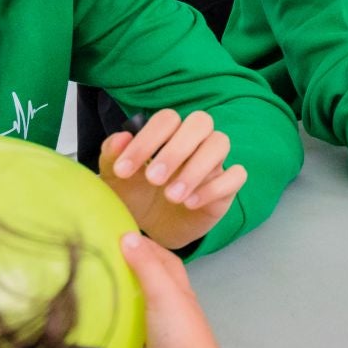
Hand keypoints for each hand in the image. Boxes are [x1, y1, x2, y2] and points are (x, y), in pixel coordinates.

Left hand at [101, 109, 248, 250]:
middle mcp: (195, 141)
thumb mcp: (116, 180)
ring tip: (172, 196)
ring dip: (196, 168)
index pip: (166, 119)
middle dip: (176, 149)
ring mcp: (214, 162)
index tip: (123, 170)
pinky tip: (191, 203)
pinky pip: (236, 175)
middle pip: (200, 122)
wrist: (153, 228)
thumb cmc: (136, 195)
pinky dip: (215, 187)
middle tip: (153, 180)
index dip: (146, 140)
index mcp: (168, 133)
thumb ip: (112, 156)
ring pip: (220, 143)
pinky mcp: (227, 187)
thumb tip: (121, 138)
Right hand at [118, 232, 234, 347]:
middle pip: (158, 280)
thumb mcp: (162, 293)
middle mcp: (176, 305)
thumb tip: (127, 235)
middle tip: (108, 259)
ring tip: (104, 285)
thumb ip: (146, 267)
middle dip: (137, 266)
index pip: (166, 259)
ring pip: (148, 302)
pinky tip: (111, 318)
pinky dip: (127, 316)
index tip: (122, 236)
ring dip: (131, 292)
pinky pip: (139, 325)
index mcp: (180, 288)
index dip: (147, 246)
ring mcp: (166, 328)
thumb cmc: (178, 332)